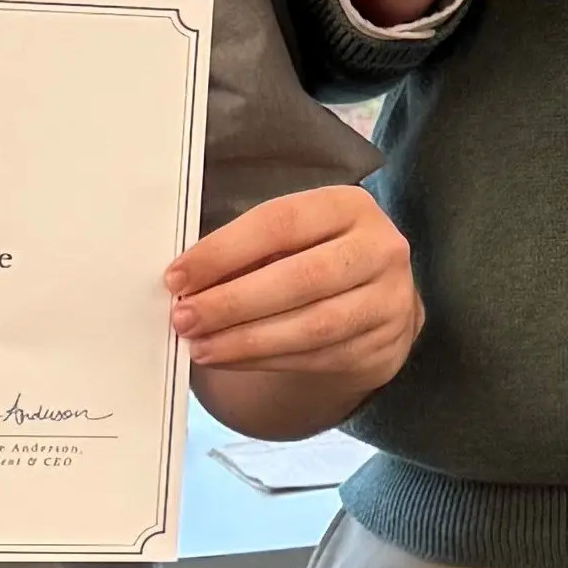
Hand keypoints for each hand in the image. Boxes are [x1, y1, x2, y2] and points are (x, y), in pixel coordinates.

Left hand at [170, 186, 421, 434]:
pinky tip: (229, 358)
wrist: (375, 304)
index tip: (178, 276)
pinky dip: (264, 360)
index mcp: (349, 207)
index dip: (224, 252)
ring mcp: (389, 301)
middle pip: (301, 278)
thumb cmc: (315, 260)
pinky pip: (317, 357)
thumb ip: (247, 252)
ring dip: (246, 340)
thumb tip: (186, 283)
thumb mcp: (292, 239)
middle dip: (233, 303)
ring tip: (201, 346)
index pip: (280, 224)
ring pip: (312, 326)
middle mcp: (380, 250)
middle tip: (185, 318)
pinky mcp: (383, 346)